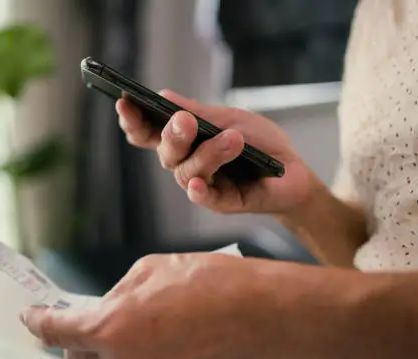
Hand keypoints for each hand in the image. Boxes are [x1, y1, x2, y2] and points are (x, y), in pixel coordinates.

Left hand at [21, 253, 280, 358]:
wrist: (257, 313)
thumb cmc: (205, 282)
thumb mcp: (146, 271)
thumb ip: (113, 296)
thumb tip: (100, 311)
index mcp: (110, 329)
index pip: (55, 332)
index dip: (38, 322)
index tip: (33, 316)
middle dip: (78, 341)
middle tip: (92, 321)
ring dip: (115, 355)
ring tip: (148, 330)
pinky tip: (167, 347)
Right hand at [116, 90, 315, 214]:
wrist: (294, 172)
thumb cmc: (261, 144)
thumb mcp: (231, 119)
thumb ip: (199, 112)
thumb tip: (162, 97)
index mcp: (186, 141)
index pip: (150, 134)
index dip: (133, 122)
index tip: (123, 103)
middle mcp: (188, 163)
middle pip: (167, 153)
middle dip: (173, 136)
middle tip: (185, 121)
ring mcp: (204, 185)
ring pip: (188, 172)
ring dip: (207, 154)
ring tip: (233, 139)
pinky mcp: (223, 202)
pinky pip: (204, 198)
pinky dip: (200, 191)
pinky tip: (199, 183)